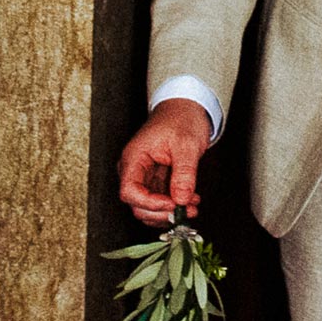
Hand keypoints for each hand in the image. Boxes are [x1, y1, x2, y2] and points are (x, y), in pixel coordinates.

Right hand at [118, 98, 211, 227]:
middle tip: (185, 210)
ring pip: (149, 207)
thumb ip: (184, 172)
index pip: (129, 191)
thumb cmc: (181, 118)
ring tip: (192, 206)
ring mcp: (145, 176)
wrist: (186, 108)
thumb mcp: (186, 144)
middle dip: (162, 212)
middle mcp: (135, 169)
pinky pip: (160, 201)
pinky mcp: (155, 180)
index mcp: (134, 158)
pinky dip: (174, 205)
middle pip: (137, 205)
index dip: (149, 203)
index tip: (172, 204)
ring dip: (169, 212)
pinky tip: (190, 200)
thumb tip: (181, 198)